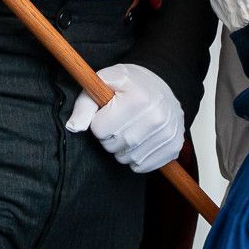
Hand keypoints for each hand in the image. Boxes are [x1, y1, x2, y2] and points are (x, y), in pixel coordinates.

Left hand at [65, 63, 183, 173]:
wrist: (164, 84)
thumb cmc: (130, 85)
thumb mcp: (104, 81)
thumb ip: (85, 103)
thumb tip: (75, 127)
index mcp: (138, 98)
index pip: (100, 129)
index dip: (99, 121)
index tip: (109, 111)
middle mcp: (156, 117)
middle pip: (113, 146)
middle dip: (109, 136)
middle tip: (119, 121)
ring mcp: (167, 133)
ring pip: (127, 159)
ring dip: (122, 149)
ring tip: (130, 129)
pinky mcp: (174, 148)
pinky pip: (142, 166)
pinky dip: (136, 158)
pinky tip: (141, 140)